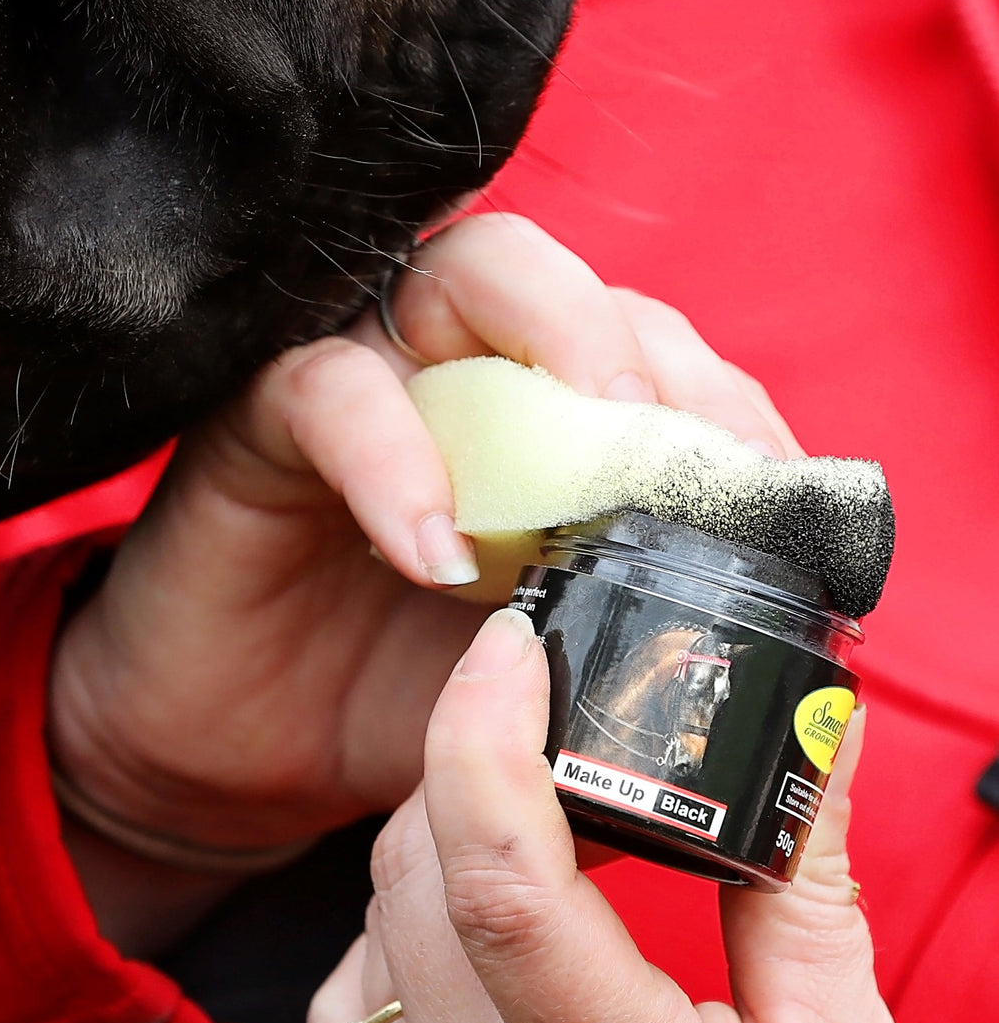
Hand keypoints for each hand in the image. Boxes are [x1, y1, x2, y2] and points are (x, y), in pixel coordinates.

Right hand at [47, 213, 801, 903]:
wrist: (243, 751)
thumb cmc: (400, 698)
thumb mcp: (542, 673)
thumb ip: (629, 631)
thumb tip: (761, 650)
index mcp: (534, 424)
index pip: (648, 355)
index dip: (723, 404)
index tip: (780, 493)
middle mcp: (457, 373)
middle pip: (568, 279)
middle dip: (648, 346)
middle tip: (693, 455)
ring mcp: (366, 380)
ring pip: (459, 271)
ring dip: (548, 339)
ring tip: (595, 454)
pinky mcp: (262, 419)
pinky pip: (330, 392)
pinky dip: (395, 459)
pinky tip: (436, 555)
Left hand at [308, 608, 920, 1022]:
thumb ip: (803, 895)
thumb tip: (810, 742)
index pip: (502, 879)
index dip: (487, 735)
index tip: (512, 646)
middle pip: (421, 867)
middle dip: (474, 758)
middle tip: (549, 717)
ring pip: (378, 916)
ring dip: (444, 833)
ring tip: (536, 816)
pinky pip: (351, 988)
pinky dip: (403, 920)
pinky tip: (471, 921)